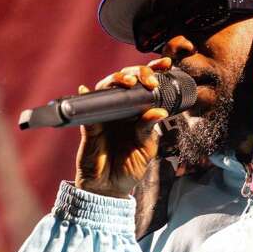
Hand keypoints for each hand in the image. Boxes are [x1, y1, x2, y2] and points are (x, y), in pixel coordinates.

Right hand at [74, 57, 172, 197]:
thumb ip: (148, 129)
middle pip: (126, 80)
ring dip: (117, 80)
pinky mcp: (90, 124)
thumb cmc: (129, 167)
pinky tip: (87, 90)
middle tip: (148, 81)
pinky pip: (86, 107)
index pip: (145, 87)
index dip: (153, 71)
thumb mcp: (145, 149)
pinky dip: (87, 96)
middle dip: (138, 73)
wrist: (109, 187)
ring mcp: (104, 114)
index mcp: (136, 112)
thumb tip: (157, 110)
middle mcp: (120, 109)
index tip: (166, 64)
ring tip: (129, 84)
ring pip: (107, 87)